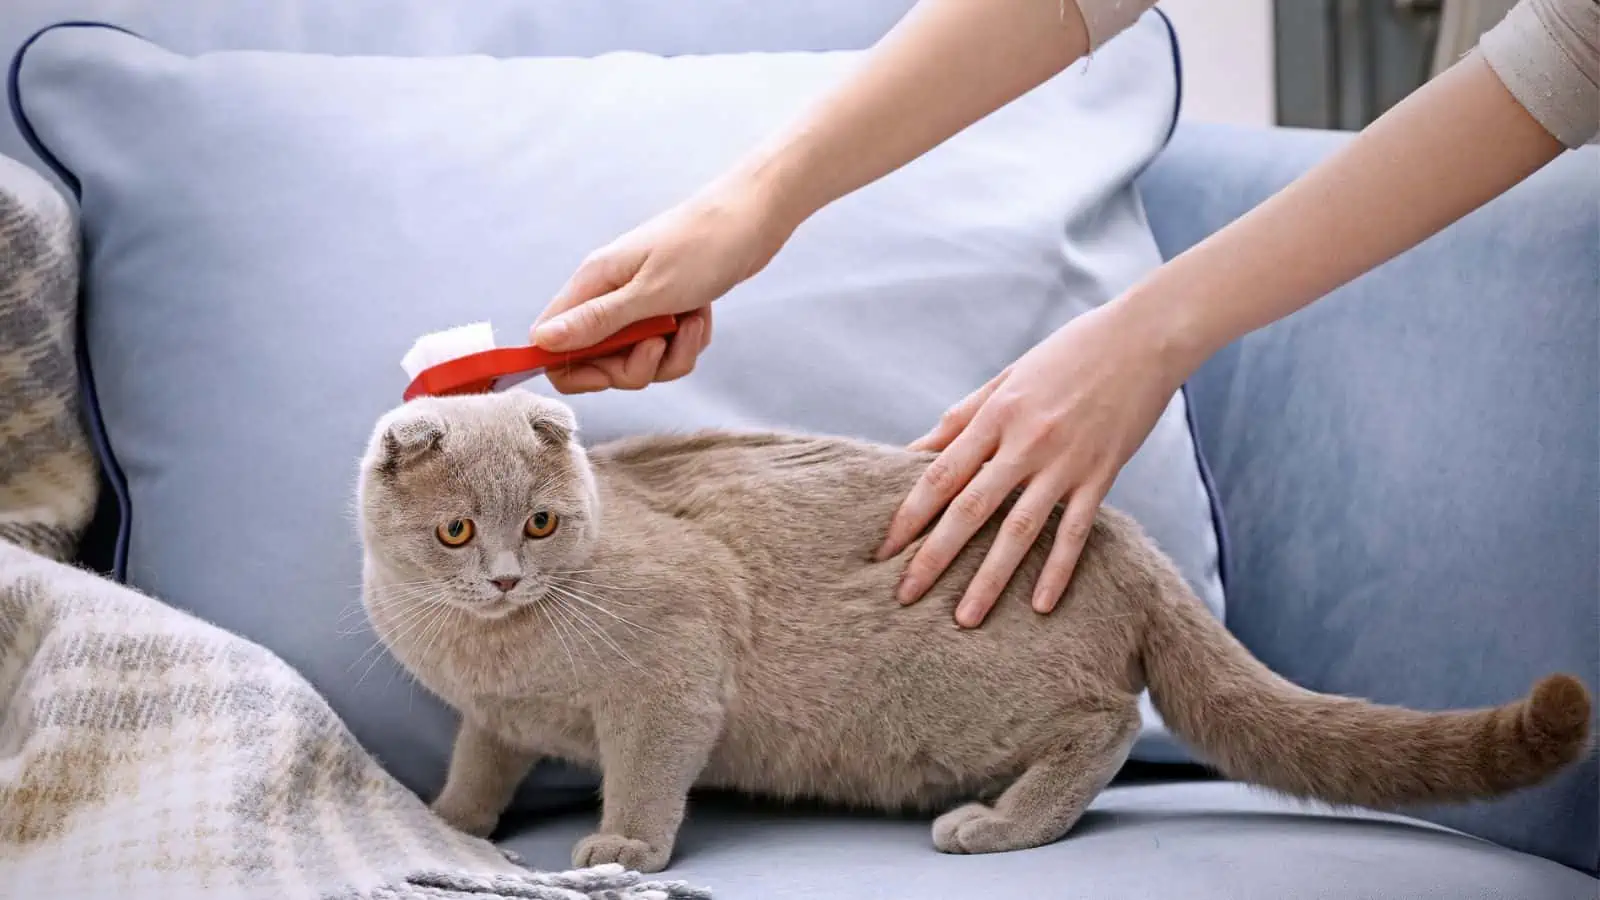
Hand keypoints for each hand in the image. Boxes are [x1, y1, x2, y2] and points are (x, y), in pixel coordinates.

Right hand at [531, 179, 792, 392]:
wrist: (754, 218)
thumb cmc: (702, 247)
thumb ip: (596, 321)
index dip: (572, 368)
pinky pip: (668, 350)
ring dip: (670, 355)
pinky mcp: (665, 309)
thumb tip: (540, 341)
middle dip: (634, 367)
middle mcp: (608, 294)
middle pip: (598, 361)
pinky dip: (687, 341)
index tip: (608, 375)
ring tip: (690, 322)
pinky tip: (701, 315)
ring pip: (638, 360)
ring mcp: (638, 303)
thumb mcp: (649, 292)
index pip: (549, 342)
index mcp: (593, 283)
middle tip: (660, 345)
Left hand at [875, 300, 1194, 627]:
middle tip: (905, 595)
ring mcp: (1066, 462)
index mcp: (996, 414)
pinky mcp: (1102, 476)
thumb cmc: (1068, 353)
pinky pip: (1075, 532)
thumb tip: (913, 450)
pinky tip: (1041, 606)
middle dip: (934, 557)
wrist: (1145, 339)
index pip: (940, 474)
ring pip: (1019, 531)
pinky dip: (1057, 570)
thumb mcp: (1007, 377)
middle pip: (970, 510)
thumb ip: (962, 417)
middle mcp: (1026, 442)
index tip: (884, 549)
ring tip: (964, 618)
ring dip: (989, 578)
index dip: (909, 515)